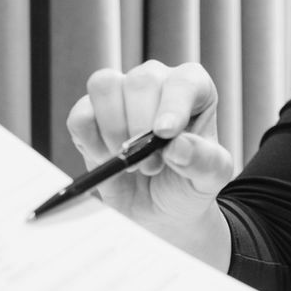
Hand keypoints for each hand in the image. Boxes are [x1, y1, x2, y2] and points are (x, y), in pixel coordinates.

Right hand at [64, 61, 236, 263]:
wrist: (159, 210)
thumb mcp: (210, 179)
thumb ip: (204, 161)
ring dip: (114, 130)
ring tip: (130, 162)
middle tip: (152, 165)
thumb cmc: (188, 183)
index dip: (173, 104)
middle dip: (142, 128)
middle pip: (140, 81)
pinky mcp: (90, 115)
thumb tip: (178, 145)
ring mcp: (120, 94)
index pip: (184, 81)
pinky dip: (89, 141)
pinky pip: (80, 115)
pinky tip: (106, 159)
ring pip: (105, 86)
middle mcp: (157, 83)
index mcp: (194, 89)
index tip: (165, 134)